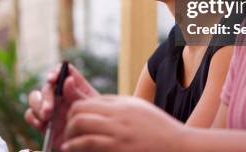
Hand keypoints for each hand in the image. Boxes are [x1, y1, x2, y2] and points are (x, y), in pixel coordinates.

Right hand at [25, 63, 98, 146]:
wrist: (90, 144)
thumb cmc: (95, 123)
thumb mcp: (90, 108)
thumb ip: (78, 94)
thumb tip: (68, 79)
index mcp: (75, 87)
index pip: (63, 72)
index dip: (55, 72)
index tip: (52, 79)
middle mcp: (60, 95)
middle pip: (47, 86)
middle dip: (46, 96)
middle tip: (49, 110)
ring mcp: (51, 107)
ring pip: (35, 98)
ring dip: (37, 106)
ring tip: (46, 118)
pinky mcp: (43, 121)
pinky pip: (31, 114)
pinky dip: (33, 118)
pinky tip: (41, 125)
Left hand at [62, 95, 184, 151]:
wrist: (178, 146)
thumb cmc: (160, 130)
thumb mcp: (140, 110)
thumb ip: (120, 107)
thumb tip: (98, 106)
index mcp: (123, 104)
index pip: (91, 99)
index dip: (77, 108)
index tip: (72, 119)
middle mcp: (118, 114)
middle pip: (81, 108)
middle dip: (70, 119)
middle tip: (67, 131)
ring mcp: (118, 131)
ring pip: (81, 123)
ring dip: (70, 133)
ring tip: (67, 142)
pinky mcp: (118, 148)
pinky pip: (89, 142)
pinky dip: (75, 145)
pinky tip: (70, 148)